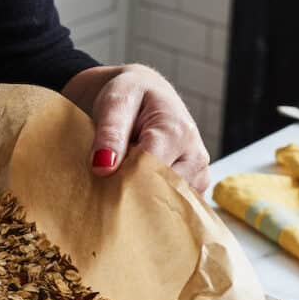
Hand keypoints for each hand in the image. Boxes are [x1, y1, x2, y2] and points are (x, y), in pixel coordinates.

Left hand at [62, 64, 210, 192]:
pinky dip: (151, 206)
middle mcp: (195, 156)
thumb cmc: (130, 95)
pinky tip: (135, 195)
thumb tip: (104, 167)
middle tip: (106, 189)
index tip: (101, 185)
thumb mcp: (115, 102)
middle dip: (132, 196)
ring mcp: (197, 174)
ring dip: (142, 203)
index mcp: (177, 132)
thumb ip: (110, 133)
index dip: (122, 183)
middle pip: (160, 193)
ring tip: (121, 187)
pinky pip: (172, 207)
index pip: (149, 173)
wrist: (145, 93)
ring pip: (167, 205)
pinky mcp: (193, 186)